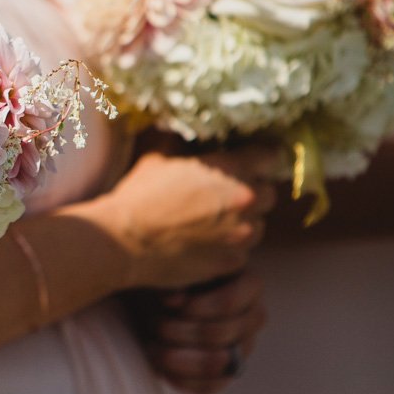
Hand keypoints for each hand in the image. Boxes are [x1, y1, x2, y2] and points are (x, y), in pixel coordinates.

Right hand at [94, 146, 278, 290]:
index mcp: (231, 169)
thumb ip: (182, 143)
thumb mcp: (159, 157)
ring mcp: (240, 236)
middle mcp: (244, 201)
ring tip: (215, 224)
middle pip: (269, 194)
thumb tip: (184, 130)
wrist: (122, 241)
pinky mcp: (230, 262)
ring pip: (258, 227)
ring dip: (243, 223)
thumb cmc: (138, 196)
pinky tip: (205, 245)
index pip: (270, 156)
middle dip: (251, 193)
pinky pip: (241, 254)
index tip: (253, 161)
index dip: (261, 158)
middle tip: (227, 196)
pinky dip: (229, 249)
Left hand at [127, 272, 266, 393]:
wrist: (155, 295)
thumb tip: (175, 299)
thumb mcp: (171, 266)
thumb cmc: (167, 273)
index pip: (229, 304)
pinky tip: (161, 368)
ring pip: (216, 363)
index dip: (196, 307)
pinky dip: (182, 380)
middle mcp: (253, 316)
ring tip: (151, 345)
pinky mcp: (226, 371)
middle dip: (178, 331)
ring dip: (176, 356)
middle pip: (220, 334)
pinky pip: (211, 386)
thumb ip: (177, 275)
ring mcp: (243, 346)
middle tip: (153, 324)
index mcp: (248, 283)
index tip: (167, 303)